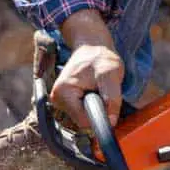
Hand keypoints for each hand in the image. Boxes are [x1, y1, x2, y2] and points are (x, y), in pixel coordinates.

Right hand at [52, 9, 123, 127]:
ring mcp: (59, 102)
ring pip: (83, 118)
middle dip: (97, 110)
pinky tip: (92, 92)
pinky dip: (91, 106)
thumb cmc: (100, 57)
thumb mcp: (111, 74)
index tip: (108, 103)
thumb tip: (111, 122)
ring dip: (95, 108)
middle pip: (82, 121)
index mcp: (63, 93)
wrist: (91, 47)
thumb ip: (112, 98)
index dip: (100, 116)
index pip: (83, 121)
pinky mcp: (65, 103)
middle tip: (101, 91)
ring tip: (97, 89)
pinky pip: (82, 114)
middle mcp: (56, 99)